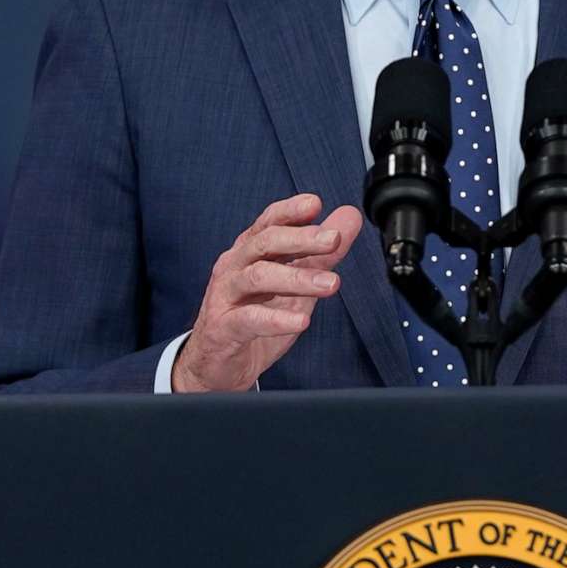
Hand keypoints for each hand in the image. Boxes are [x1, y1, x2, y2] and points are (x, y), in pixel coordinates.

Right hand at [172, 193, 364, 391]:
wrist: (217, 364)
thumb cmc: (254, 317)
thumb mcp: (294, 284)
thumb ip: (320, 252)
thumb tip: (349, 217)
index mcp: (250, 252)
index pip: (268, 222)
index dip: (289, 211)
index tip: (315, 203)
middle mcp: (235, 267)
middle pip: (263, 243)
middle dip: (300, 238)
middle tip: (333, 239)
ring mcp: (226, 296)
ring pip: (258, 277)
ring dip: (297, 278)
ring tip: (331, 283)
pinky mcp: (224, 328)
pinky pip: (249, 319)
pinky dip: (276, 319)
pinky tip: (301, 320)